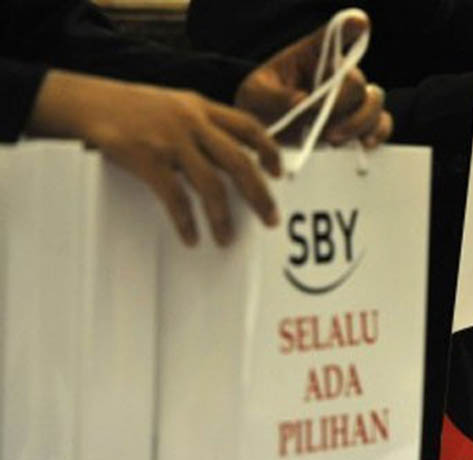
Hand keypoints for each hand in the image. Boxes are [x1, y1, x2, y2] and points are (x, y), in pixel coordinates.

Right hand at [27, 70, 279, 245]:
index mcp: (202, 107)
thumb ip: (204, 127)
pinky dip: (186, 221)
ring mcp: (170, 140)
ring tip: (226, 238)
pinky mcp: (146, 158)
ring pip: (210, 184)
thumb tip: (235, 163)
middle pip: (239, 161)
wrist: (87, 101)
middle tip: (270, 219)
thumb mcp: (176, 106)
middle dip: (259, 194)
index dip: (268, 150)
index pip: (248, 125)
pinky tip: (192, 236)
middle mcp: (192, 122)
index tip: (279, 174)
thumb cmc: (134, 109)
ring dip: (223, 216)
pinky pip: (175, 197)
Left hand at [235, 14, 392, 147]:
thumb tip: (303, 102)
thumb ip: (275, 97)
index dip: (349, 27)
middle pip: (356, 82)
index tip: (360, 24)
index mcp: (311, 56)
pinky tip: (364, 144)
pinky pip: (382, 123)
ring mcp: (350, 98)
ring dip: (358, 123)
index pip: (332, 35)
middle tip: (324, 129)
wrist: (265, 135)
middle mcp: (336, 73)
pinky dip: (378, 133)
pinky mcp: (358, 122)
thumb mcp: (255, 96)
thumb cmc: (259, 106)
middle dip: (341, 105)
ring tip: (333, 140)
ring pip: (373, 101)